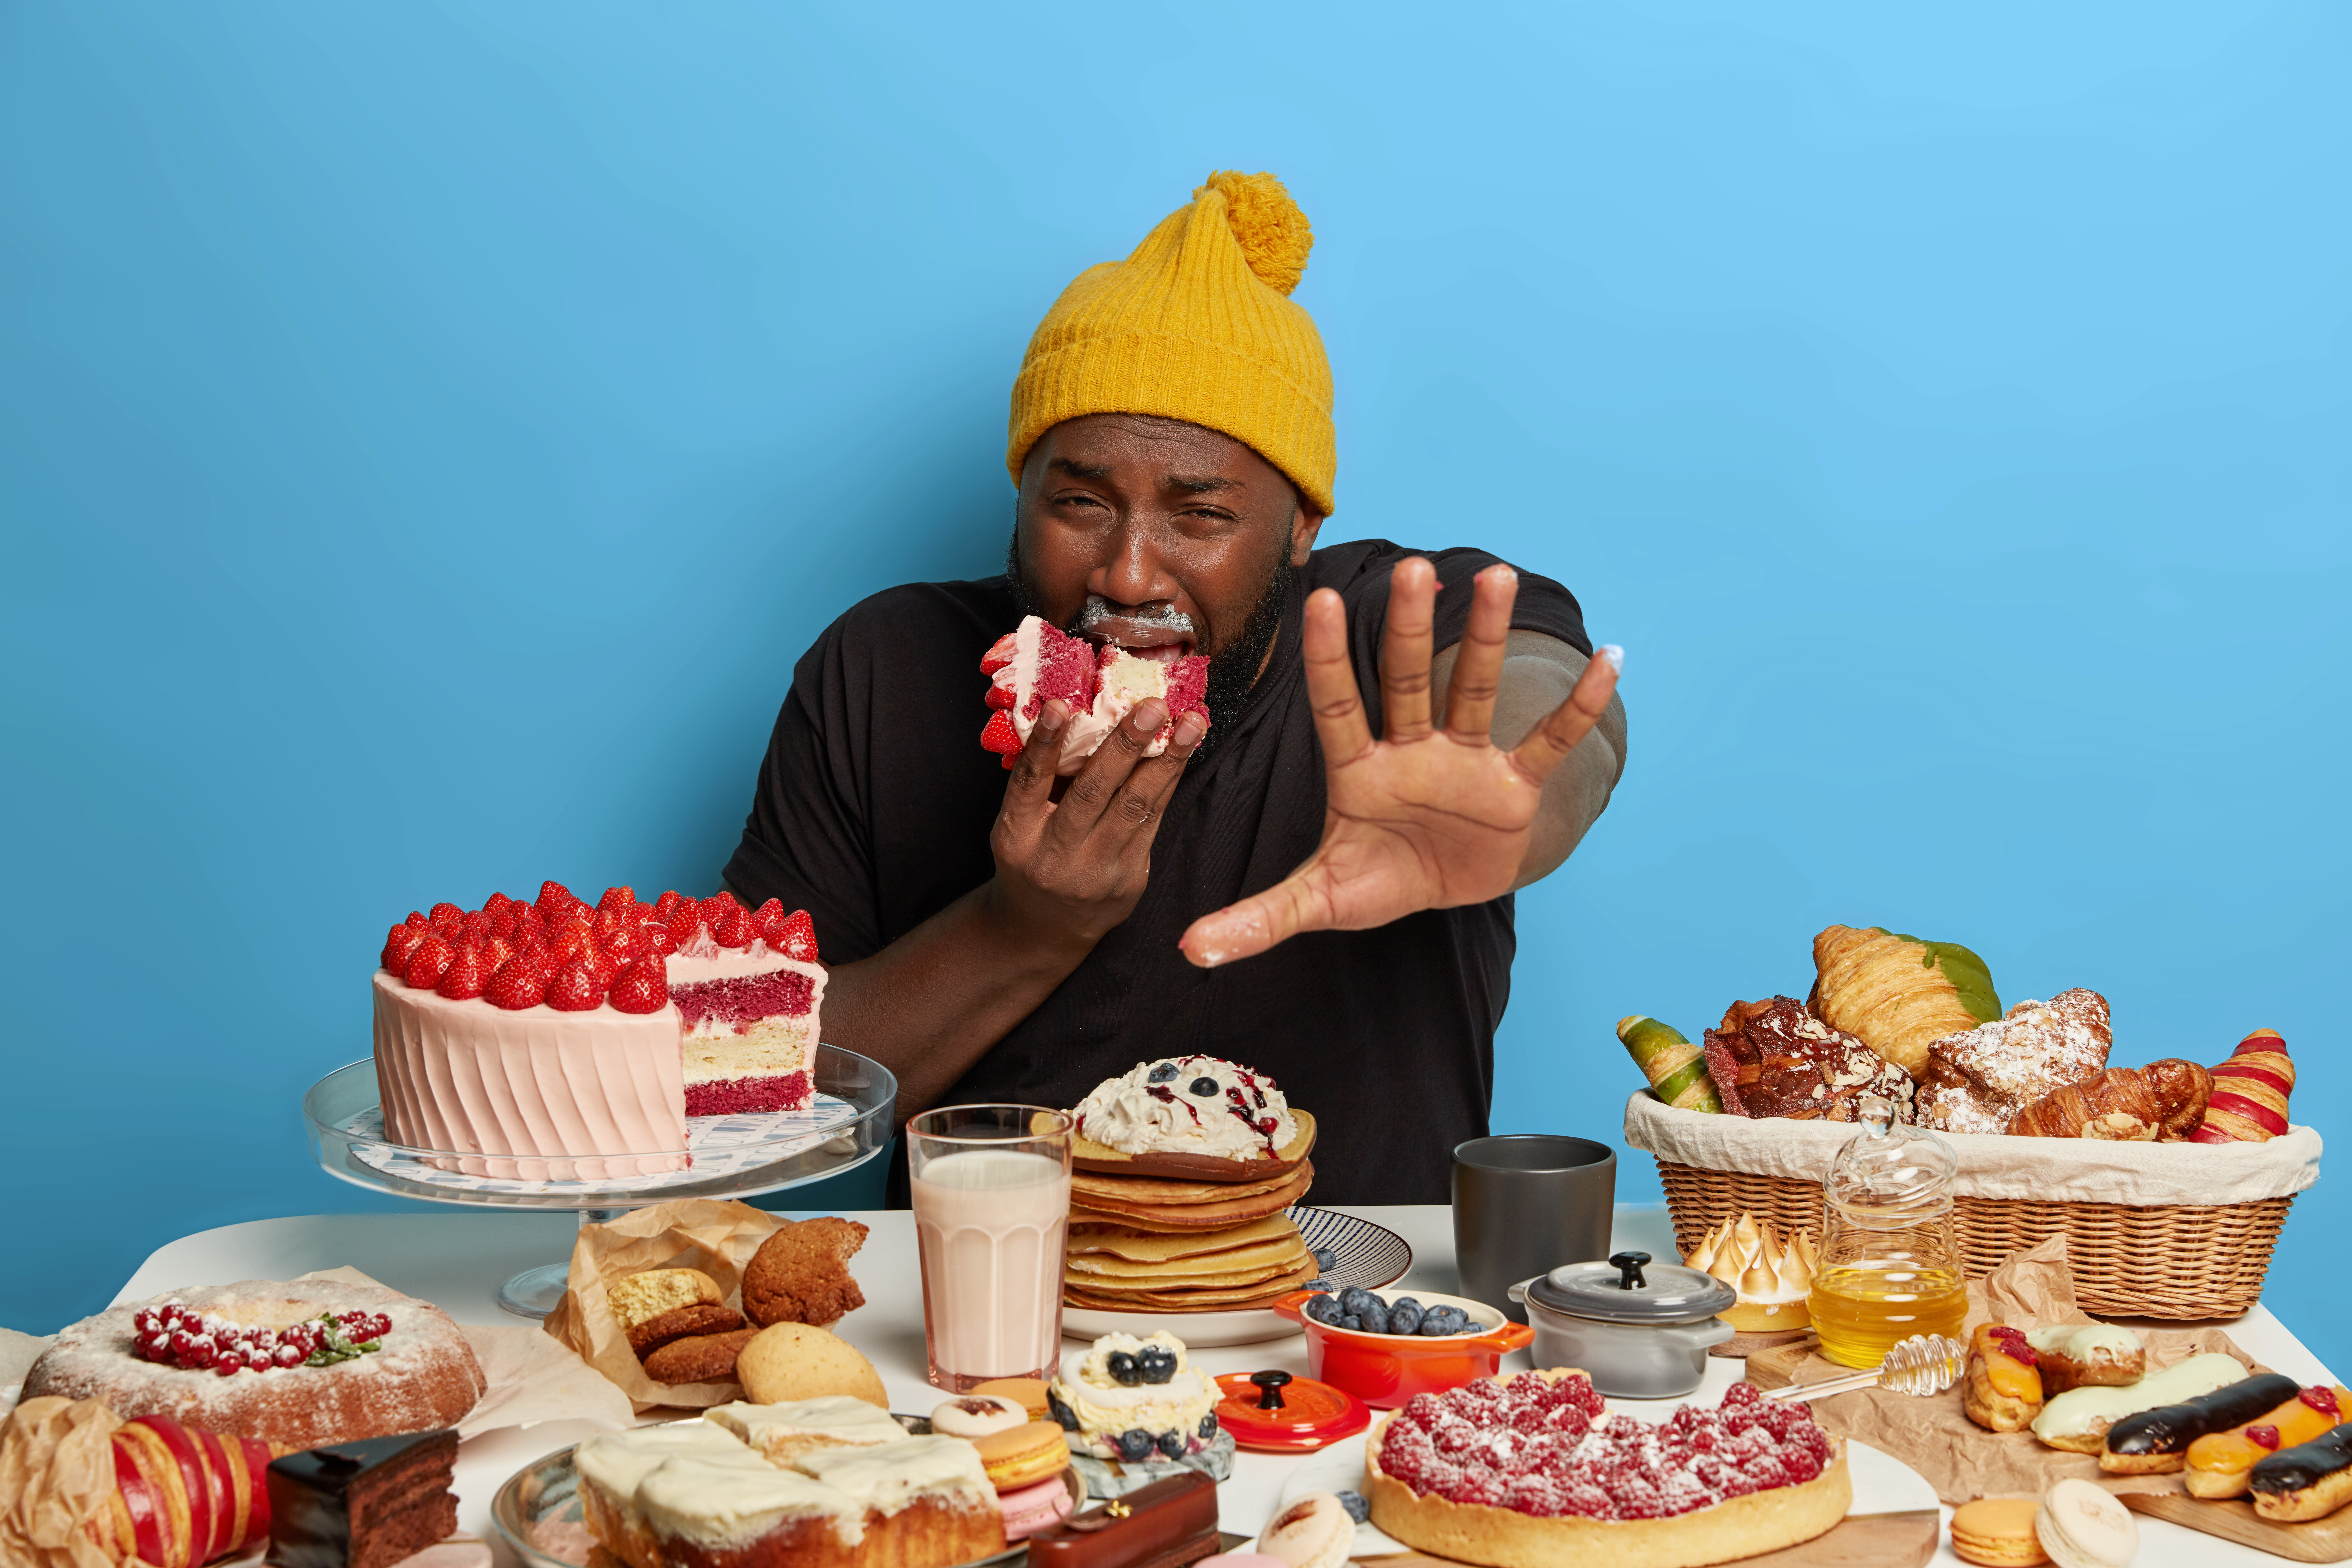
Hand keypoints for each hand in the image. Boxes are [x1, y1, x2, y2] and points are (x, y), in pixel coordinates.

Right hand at [989, 693, 1207, 951]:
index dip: (1045, 744)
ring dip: (1167, 761)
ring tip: (1191, 723)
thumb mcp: (1019, 823)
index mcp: (1017, 835)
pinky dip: (1169, 782)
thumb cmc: (1031, 857)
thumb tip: (1074, 716)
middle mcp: (1055, 855)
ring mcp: (1096, 870)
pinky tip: (1183, 752)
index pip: (1030, 783)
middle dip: (1125, 745)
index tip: (1061, 706)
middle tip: (1151, 706)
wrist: (1045, 927)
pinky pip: (1153, 821)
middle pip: (1092, 792)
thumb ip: (1041, 780)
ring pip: (1135, 806)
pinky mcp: (1130, 879)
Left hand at [1177, 558, 1619, 966]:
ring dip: (1484, 636)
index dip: (1329, 658)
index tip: (1321, 601)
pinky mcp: (1512, 785)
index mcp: (1359, 770)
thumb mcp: (1317, 900)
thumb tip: (1190, 950)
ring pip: (1472, 690)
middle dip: (1409, 629)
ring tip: (1495, 575)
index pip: (1338, 704)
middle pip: (1407, 681)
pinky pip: (1546, 741)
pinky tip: (1608, 663)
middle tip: (1412, 568)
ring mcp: (1463, 761)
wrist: (1440, 891)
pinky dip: (1577, 708)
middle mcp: (1410, 750)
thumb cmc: (1376, 879)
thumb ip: (1259, 917)